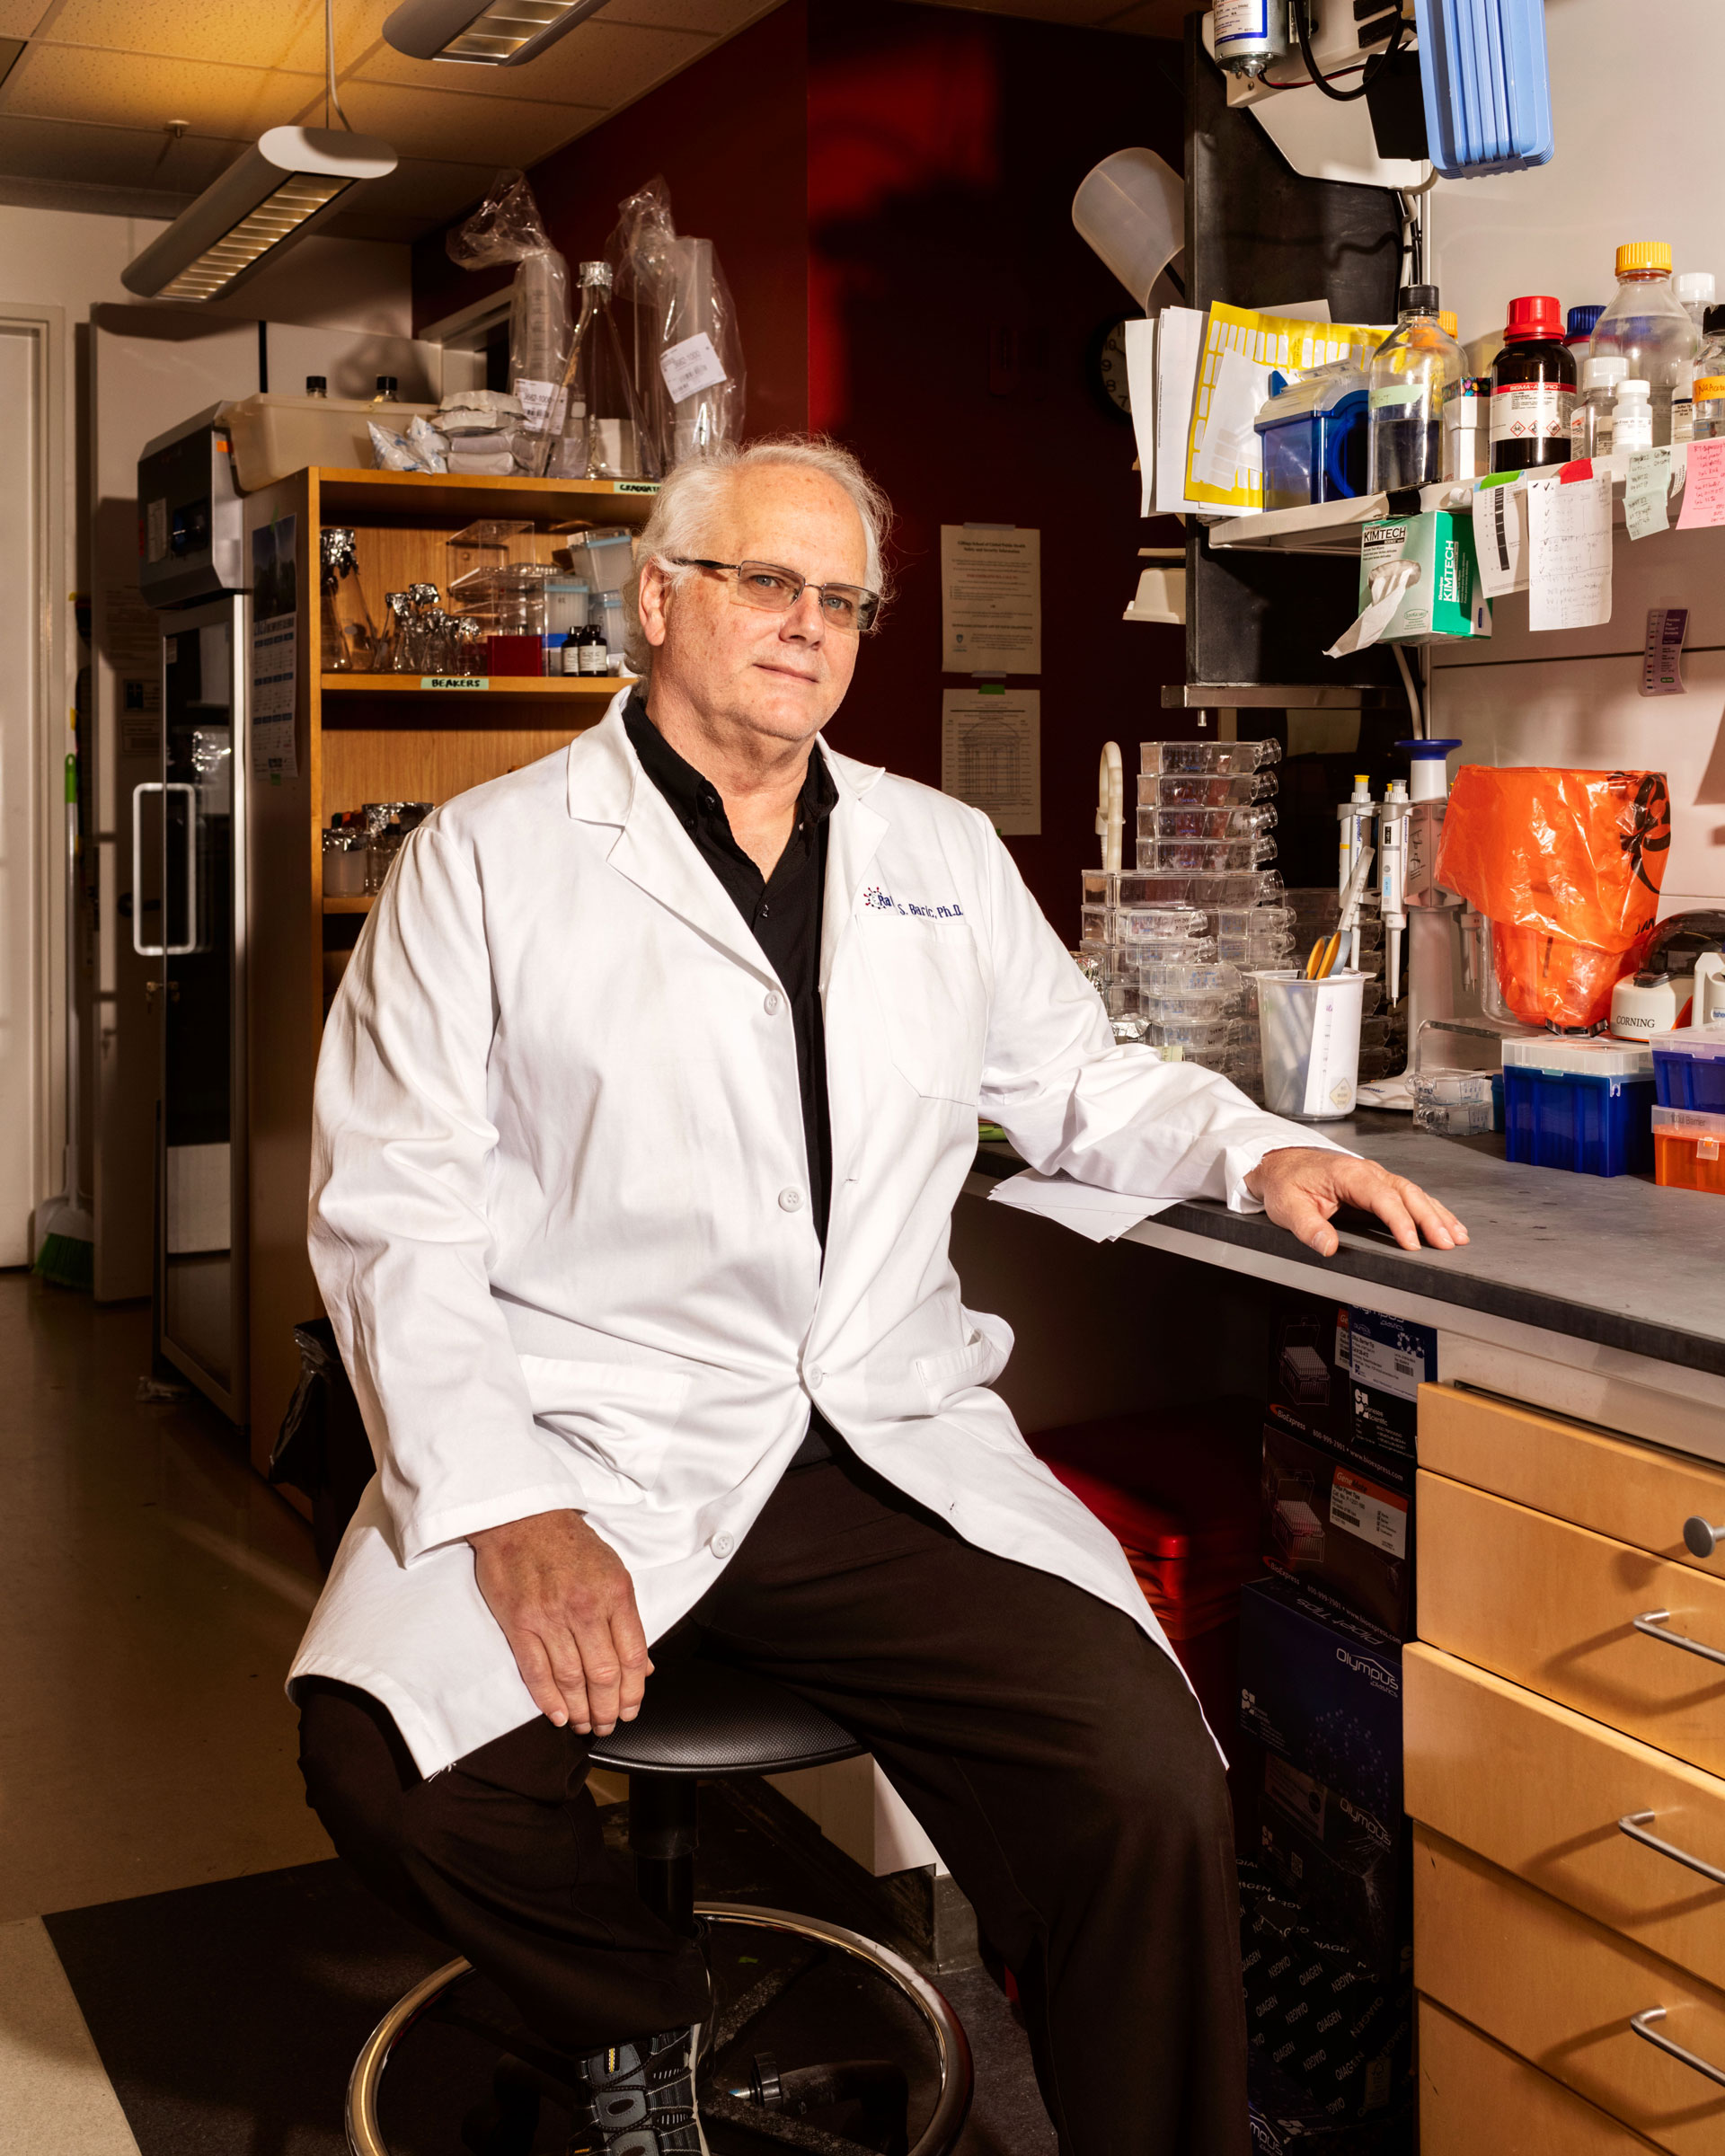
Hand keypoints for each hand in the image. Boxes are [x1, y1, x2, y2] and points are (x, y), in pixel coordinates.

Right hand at [468, 1509, 650, 1735]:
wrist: (522, 1516)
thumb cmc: (569, 1542)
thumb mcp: (612, 1571)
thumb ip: (627, 1619)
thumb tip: (643, 1663)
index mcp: (615, 1593)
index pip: (632, 1656)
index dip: (634, 1691)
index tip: (632, 1708)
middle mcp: (585, 1608)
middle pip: (603, 1675)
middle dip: (609, 1708)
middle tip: (609, 1724)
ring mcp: (550, 1617)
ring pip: (571, 1679)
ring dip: (581, 1710)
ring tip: (586, 1725)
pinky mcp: (519, 1622)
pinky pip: (536, 1670)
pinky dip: (548, 1698)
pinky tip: (558, 1715)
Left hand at [1245, 1147, 1467, 1258]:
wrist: (1281, 1163)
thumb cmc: (1286, 1182)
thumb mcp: (1287, 1206)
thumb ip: (1307, 1226)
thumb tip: (1327, 1246)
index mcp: (1348, 1173)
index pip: (1381, 1197)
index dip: (1399, 1220)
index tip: (1411, 1243)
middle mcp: (1368, 1171)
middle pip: (1407, 1193)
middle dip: (1430, 1219)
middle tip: (1447, 1243)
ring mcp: (1376, 1176)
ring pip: (1414, 1193)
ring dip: (1438, 1214)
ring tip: (1457, 1237)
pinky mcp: (1379, 1185)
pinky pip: (1410, 1196)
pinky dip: (1431, 1209)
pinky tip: (1446, 1223)